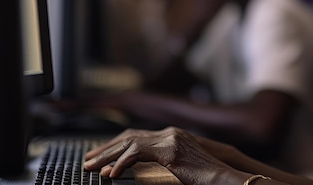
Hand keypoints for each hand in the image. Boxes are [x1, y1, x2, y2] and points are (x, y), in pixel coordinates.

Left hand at [84, 127, 238, 183]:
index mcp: (172, 135)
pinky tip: (112, 175)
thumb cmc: (205, 178)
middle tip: (87, 162)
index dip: (114, 146)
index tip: (98, 157)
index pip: (135, 135)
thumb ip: (159, 163)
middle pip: (129, 136)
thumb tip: (131, 167)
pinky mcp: (171, 150)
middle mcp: (170, 133)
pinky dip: (122, 163)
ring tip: (92, 169)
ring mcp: (171, 139)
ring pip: (129, 142)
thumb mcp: (178, 168)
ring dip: (108, 156)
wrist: (224, 179)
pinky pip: (139, 153)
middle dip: (105, 149)